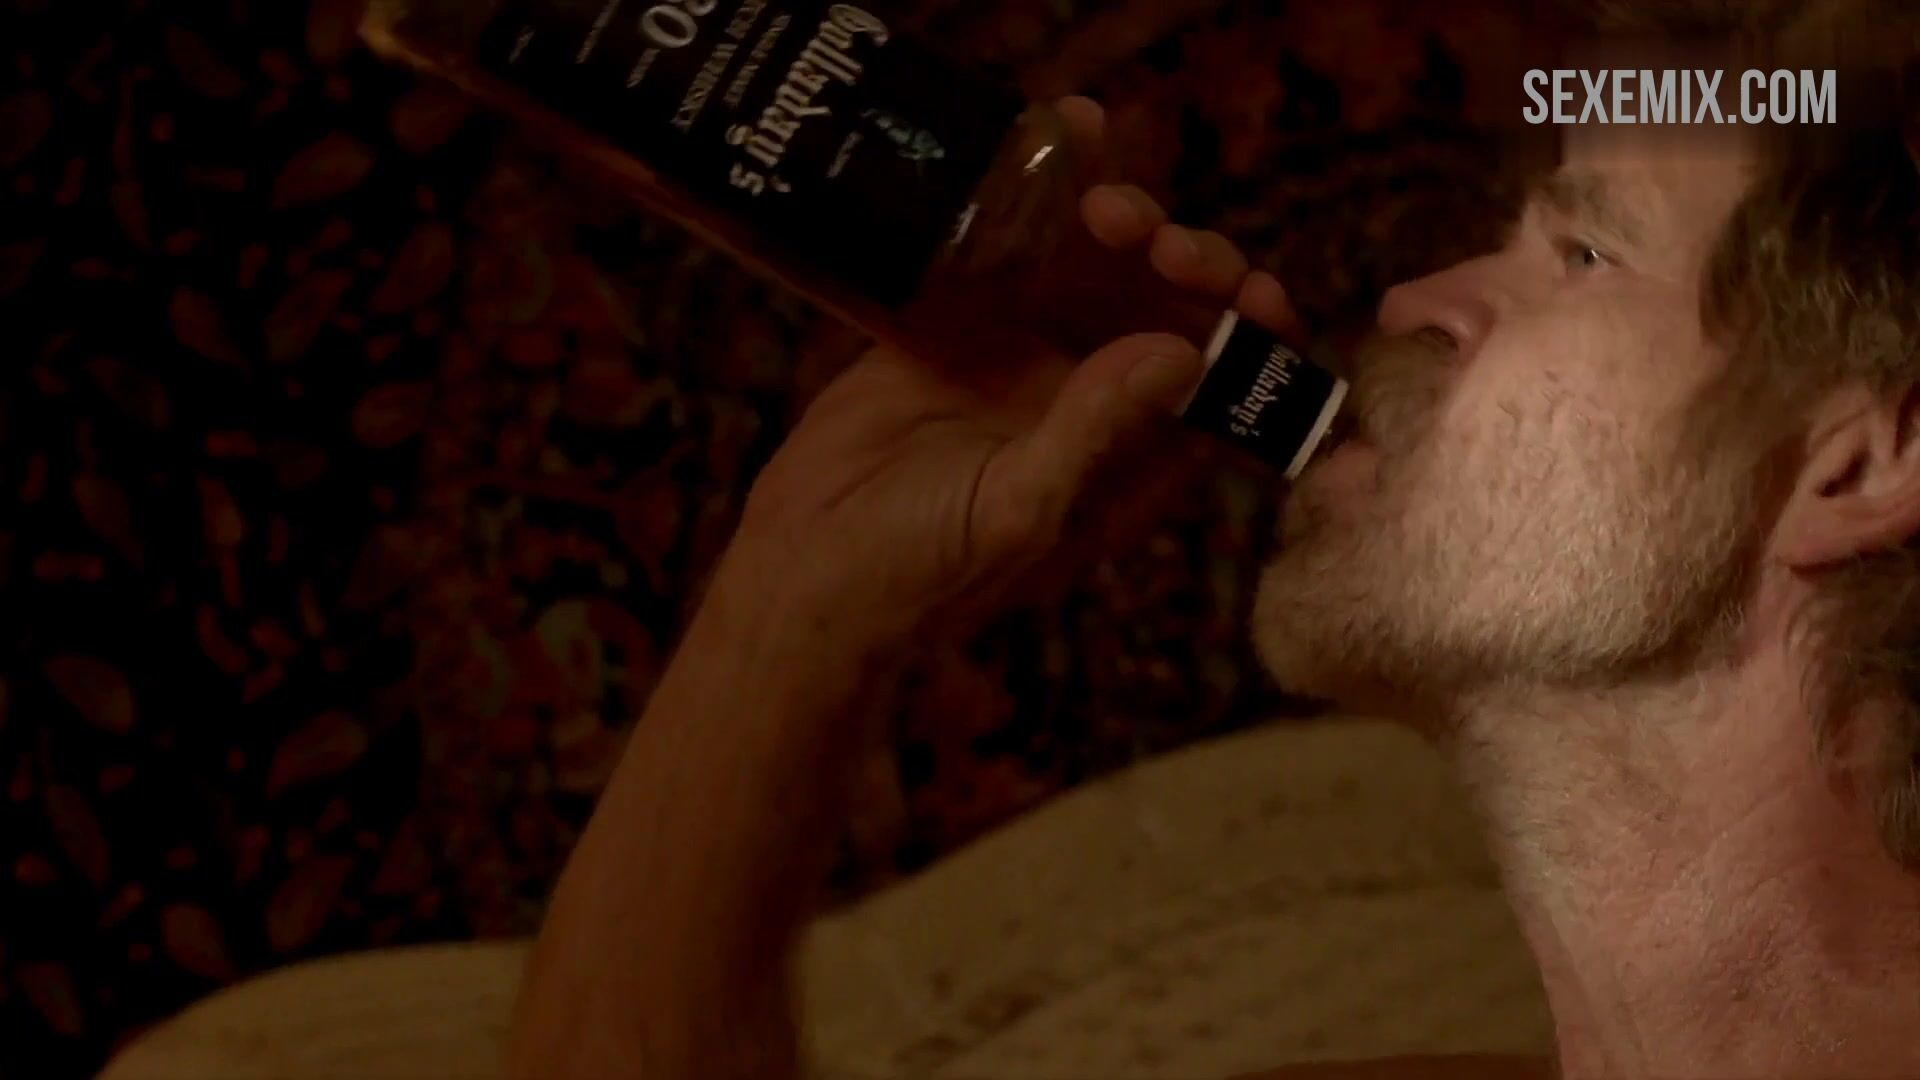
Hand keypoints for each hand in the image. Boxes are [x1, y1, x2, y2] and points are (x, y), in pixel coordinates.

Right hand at [725, 99, 1300, 648]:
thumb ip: (1096, 432)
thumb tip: (1184, 351)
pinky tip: (1058, 130)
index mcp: (1132, 456)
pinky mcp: (957, 318)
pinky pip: (1010, 240)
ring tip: (1100, 203)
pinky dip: (1037, 187)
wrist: (805, 568)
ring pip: (1099, 261)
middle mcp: (1092, 395)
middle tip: (1156, 243)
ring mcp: (1024, 350)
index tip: (1246, 291)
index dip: (1251, 332)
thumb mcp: (1019, 511)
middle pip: (1171, 305)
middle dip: (1185, 261)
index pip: (1223, 383)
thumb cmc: (924, 572)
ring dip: (1120, 217)